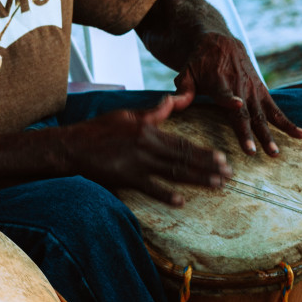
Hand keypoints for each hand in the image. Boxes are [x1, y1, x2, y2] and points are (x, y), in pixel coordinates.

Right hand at [63, 93, 231, 206]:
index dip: (204, 151)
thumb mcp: (126, 115)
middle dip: (208, 167)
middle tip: (228, 175)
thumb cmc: (98, 130)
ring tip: (216, 185)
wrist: (73, 146)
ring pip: (173, 172)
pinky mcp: (126, 177)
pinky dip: (166, 195)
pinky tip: (181, 201)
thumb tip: (172, 100)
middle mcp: (147, 146)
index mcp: (148, 130)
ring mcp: (137, 163)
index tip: (222, 158)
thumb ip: (152, 112)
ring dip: (197, 179)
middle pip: (184, 158)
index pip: (182, 142)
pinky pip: (150, 188)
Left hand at [174, 32, 301, 155]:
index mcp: (219, 81)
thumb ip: (183, 89)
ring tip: (276, 152)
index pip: (224, 92)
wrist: (220, 42)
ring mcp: (253, 90)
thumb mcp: (186, 71)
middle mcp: (239, 87)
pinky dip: (288, 122)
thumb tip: (173, 103)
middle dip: (251, 132)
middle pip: (246, 112)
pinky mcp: (262, 91)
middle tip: (256, 151)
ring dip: (271, 134)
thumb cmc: (198, 62)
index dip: (230, 99)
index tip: (237, 105)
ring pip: (263, 114)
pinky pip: (276, 109)